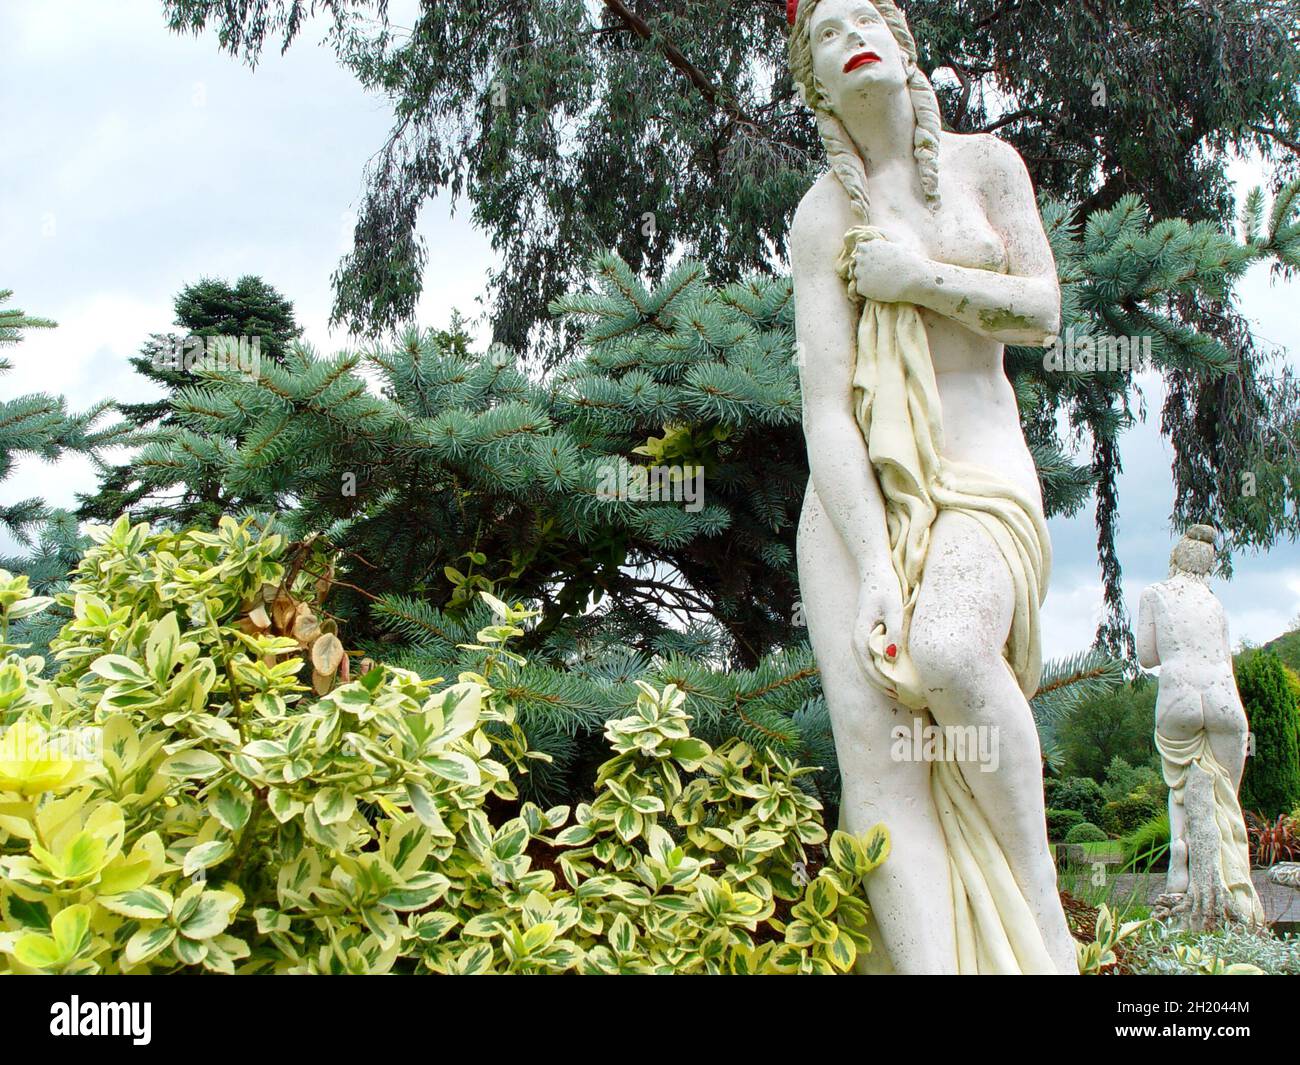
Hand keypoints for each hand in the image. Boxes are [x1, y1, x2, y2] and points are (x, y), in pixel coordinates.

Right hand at [852, 576, 903, 690]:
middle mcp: (856, 639)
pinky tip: (892, 672)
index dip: (882, 681)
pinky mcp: (866, 633)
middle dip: (881, 685)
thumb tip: (892, 658)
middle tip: (900, 697)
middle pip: (866, 669)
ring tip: (897, 690)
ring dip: (880, 678)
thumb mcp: (894, 609)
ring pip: (867, 664)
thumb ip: (894, 633)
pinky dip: (880, 668)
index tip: (898, 692)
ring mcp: (860, 636)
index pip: (869, 666)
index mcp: (860, 635)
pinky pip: (870, 657)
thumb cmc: (885, 587)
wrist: (874, 570)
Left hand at [853, 238, 930, 303]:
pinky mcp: (861, 286)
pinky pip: (861, 289)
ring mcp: (860, 272)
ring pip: (858, 276)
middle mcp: (861, 257)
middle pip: (857, 263)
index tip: (877, 261)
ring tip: (881, 281)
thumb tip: (877, 230)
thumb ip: (886, 235)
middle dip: (865, 267)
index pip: (860, 249)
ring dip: (866, 278)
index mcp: (869, 245)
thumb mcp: (898, 242)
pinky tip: (880, 289)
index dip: (868, 256)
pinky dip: (868, 290)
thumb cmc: (908, 260)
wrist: (912, 279)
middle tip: (879, 273)